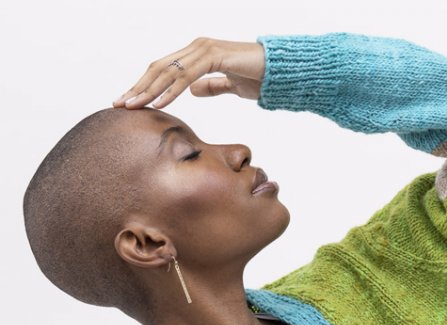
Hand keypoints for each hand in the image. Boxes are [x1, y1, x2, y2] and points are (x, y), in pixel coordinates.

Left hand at [112, 37, 265, 110]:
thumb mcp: (231, 86)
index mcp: (196, 54)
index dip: (144, 86)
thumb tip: (193, 91)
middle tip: (119, 104)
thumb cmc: (259, 77)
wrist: (280, 71)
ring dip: (147, 90)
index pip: (162, 71)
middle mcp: (195, 48)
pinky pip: (186, 75)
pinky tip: (157, 103)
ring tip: (132, 106)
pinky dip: (169, 91)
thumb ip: (212, 86)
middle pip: (158, 68)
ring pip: (167, 71)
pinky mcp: (214, 56)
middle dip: (137, 88)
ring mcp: (203, 49)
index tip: (129, 102)